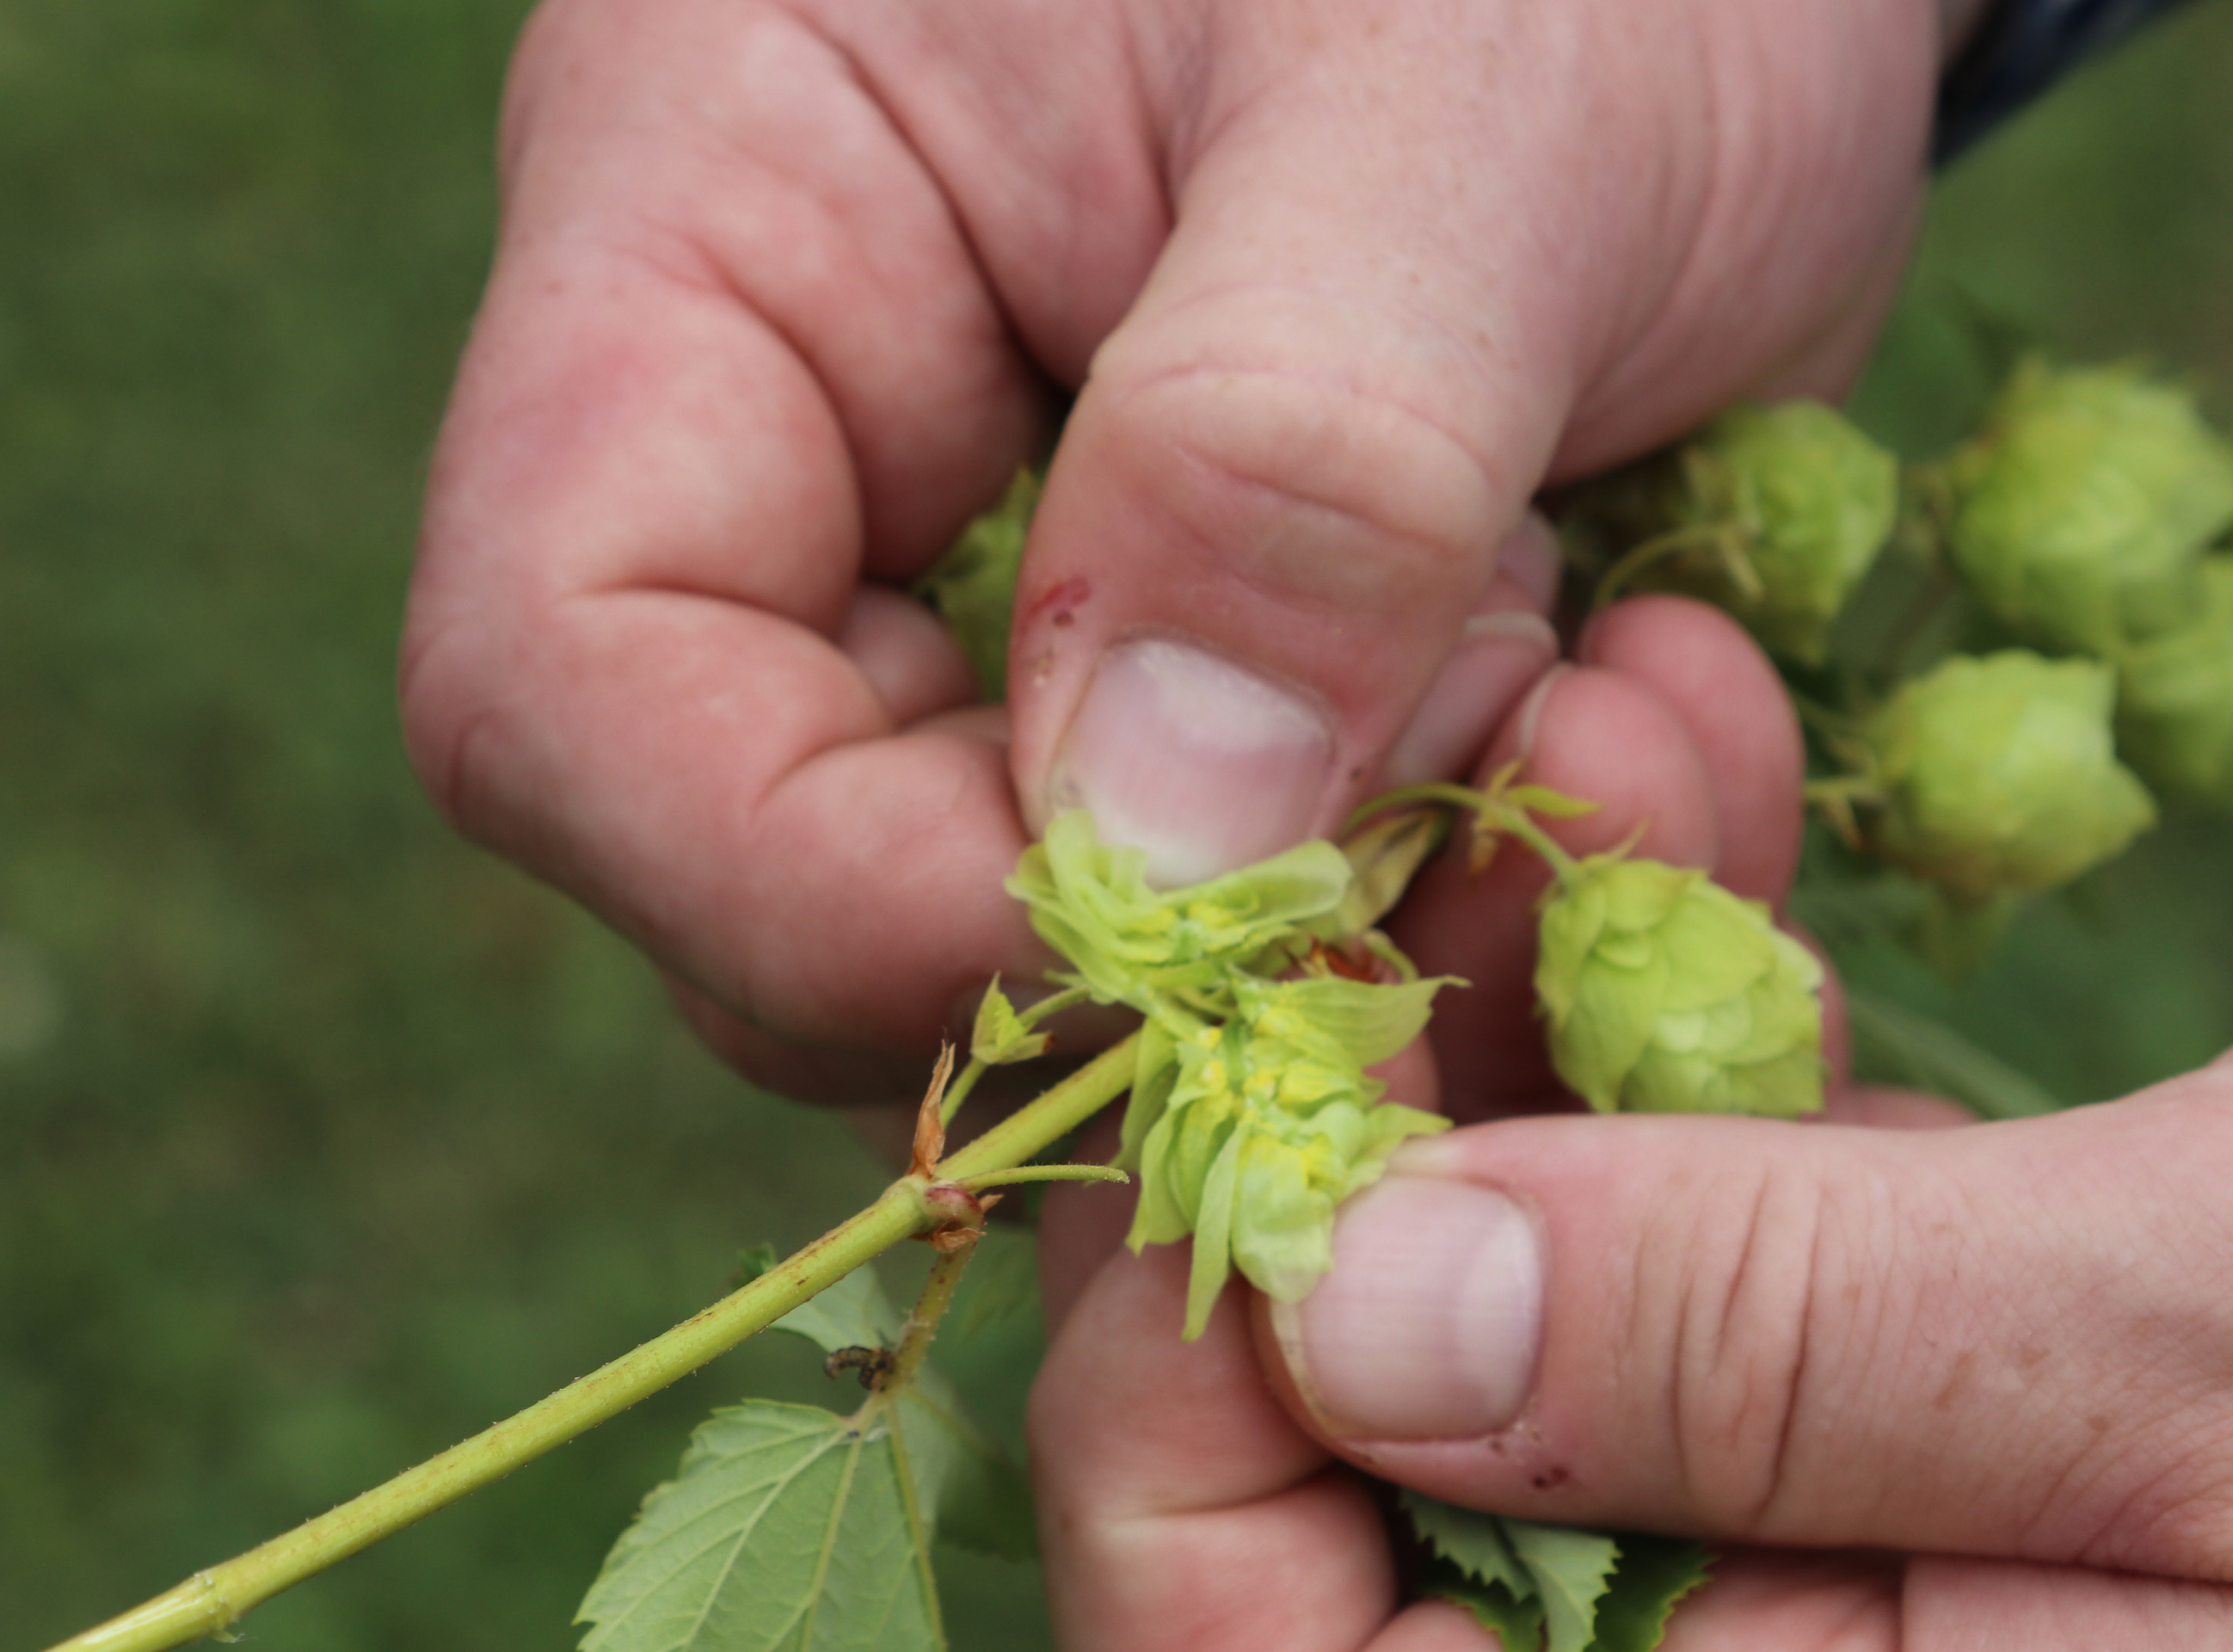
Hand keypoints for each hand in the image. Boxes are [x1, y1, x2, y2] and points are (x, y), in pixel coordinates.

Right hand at [398, 0, 1947, 1100]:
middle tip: (1493, 842)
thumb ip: (1291, 468)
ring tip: (1641, 741)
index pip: (565, 680)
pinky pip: (1285, 936)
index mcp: (731, 226)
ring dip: (1377, 959)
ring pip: (1071, 962)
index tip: (1187, 944)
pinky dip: (1484, 913)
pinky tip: (1667, 726)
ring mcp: (1048, 597)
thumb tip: (1151, 880)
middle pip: (801, 889)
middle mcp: (841, 454)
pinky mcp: (1250, 694)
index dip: (816, 897)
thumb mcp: (1462, 105)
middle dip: (1161, 966)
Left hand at [1031, 920, 2232, 1651]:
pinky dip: (1696, 1083)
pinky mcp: (1999, 1490)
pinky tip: (1708, 850)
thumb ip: (1771, 1343)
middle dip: (1363, 1176)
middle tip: (1433, 830)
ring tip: (1607, 744)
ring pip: (1550, 1385)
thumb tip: (1361, 1311)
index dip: (1178, 1441)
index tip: (1240, 1113)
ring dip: (1530, 1068)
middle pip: (1378, 1555)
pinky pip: (1733, 1307)